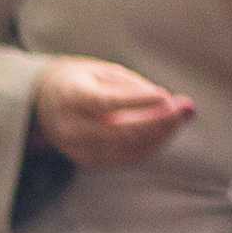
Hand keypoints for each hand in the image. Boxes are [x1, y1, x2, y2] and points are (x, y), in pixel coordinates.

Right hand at [30, 55, 196, 169]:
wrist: (45, 104)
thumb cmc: (81, 81)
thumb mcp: (102, 71)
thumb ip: (133, 86)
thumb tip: (168, 101)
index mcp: (69, 96)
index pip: (103, 102)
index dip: (135, 101)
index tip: (165, 96)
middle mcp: (70, 127)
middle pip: (119, 131)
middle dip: (158, 121)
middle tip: (186, 107)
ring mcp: (78, 149)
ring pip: (127, 148)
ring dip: (161, 134)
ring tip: (182, 114)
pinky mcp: (88, 161)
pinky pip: (127, 158)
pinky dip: (151, 144)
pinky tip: (166, 129)